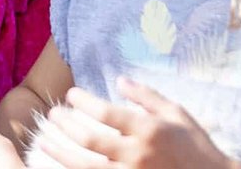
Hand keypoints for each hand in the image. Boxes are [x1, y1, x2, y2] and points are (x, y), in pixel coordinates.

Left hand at [34, 80, 239, 168]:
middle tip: (53, 115)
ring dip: (61, 153)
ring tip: (44, 141)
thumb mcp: (176, 113)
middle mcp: (138, 154)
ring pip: (87, 167)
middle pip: (90, 140)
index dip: (83, 102)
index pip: (106, 113)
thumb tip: (119, 79)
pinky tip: (63, 164)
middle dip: (66, 126)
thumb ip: (146, 96)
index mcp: (149, 130)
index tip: (71, 95)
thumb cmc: (196, 145)